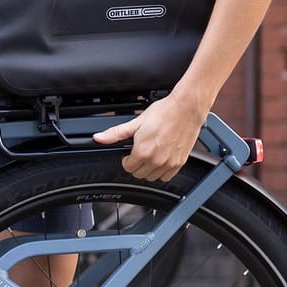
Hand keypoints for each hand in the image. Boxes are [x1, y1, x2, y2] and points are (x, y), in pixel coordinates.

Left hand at [93, 91, 208, 182]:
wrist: (186, 109)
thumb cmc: (164, 112)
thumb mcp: (136, 122)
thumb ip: (116, 133)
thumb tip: (99, 137)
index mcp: (142, 152)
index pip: (127, 167)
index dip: (126, 160)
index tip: (129, 153)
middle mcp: (156, 160)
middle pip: (139, 174)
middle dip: (136, 165)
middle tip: (139, 153)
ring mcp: (169, 163)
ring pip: (152, 178)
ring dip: (148, 170)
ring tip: (149, 157)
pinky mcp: (180, 163)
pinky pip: (167, 177)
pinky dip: (162, 172)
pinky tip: (160, 161)